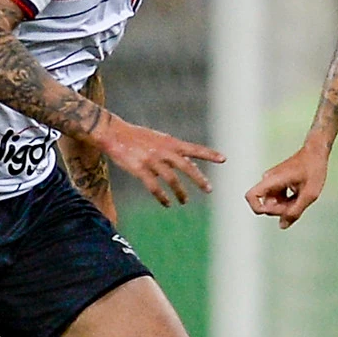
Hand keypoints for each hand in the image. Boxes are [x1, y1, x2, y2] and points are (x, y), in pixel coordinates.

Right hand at [94, 116, 223, 206]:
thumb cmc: (136, 137)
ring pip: (171, 179)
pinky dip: (162, 197)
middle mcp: (163, 151)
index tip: (223, 159)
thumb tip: (190, 164)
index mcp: (169, 142)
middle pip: (186, 166)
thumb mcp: (158, 140)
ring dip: (180, 192)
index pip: (193, 148)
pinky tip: (166, 203)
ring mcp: (152, 160)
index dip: (209, 154)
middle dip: (198, 179)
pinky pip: (154, 187)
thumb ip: (174, 151)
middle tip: (209, 189)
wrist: (114, 133)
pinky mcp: (140, 169)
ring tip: (184, 201)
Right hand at [247, 145, 328, 228]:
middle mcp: (268, 180)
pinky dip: (288, 201)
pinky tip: (299, 195)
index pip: (251, 196)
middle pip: (266, 205)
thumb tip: (282, 226)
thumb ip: (295, 211)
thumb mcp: (309, 194)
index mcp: (272, 180)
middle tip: (299, 204)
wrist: (316, 152)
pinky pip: (278, 198)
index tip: (278, 211)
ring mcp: (272, 181)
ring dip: (286, 206)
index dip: (260, 209)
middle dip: (281, 210)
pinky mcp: (277, 183)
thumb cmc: (314, 169)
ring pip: (273, 203)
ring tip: (301, 198)